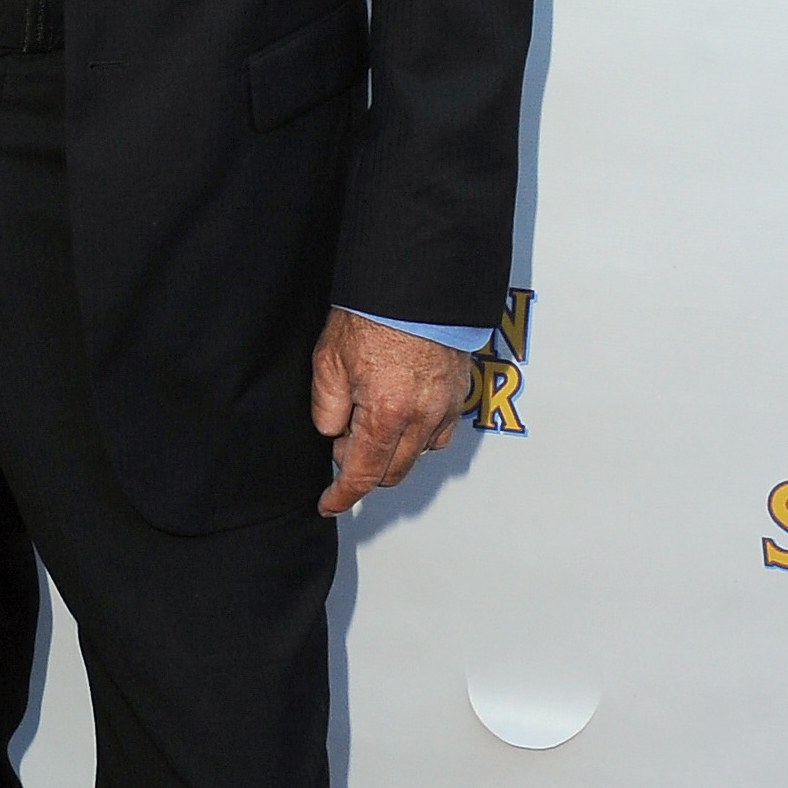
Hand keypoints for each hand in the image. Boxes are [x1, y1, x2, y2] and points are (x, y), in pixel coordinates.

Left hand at [311, 310, 470, 515]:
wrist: (417, 283)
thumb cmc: (374, 314)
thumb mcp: (329, 360)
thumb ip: (328, 408)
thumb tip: (333, 433)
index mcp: (387, 413)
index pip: (362, 474)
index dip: (342, 496)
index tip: (330, 504)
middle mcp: (422, 416)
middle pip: (392, 472)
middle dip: (364, 468)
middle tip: (342, 441)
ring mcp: (446, 406)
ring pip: (417, 454)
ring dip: (392, 451)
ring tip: (370, 417)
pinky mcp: (459, 393)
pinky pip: (439, 432)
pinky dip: (417, 434)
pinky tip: (401, 414)